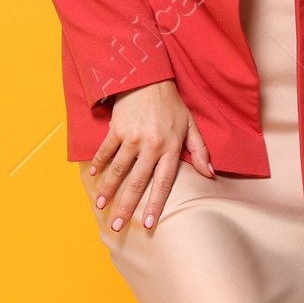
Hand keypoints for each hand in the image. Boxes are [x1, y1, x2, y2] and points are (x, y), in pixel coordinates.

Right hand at [91, 79, 212, 232]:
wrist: (148, 76)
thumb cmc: (171, 103)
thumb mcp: (190, 125)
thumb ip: (200, 151)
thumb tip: (210, 175)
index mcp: (170, 147)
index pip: (163, 183)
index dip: (155, 205)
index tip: (148, 224)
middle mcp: (151, 145)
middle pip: (137, 182)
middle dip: (126, 207)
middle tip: (117, 226)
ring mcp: (132, 137)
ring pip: (118, 170)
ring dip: (108, 190)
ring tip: (100, 206)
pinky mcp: (116, 128)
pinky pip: (106, 150)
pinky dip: (99, 164)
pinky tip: (93, 176)